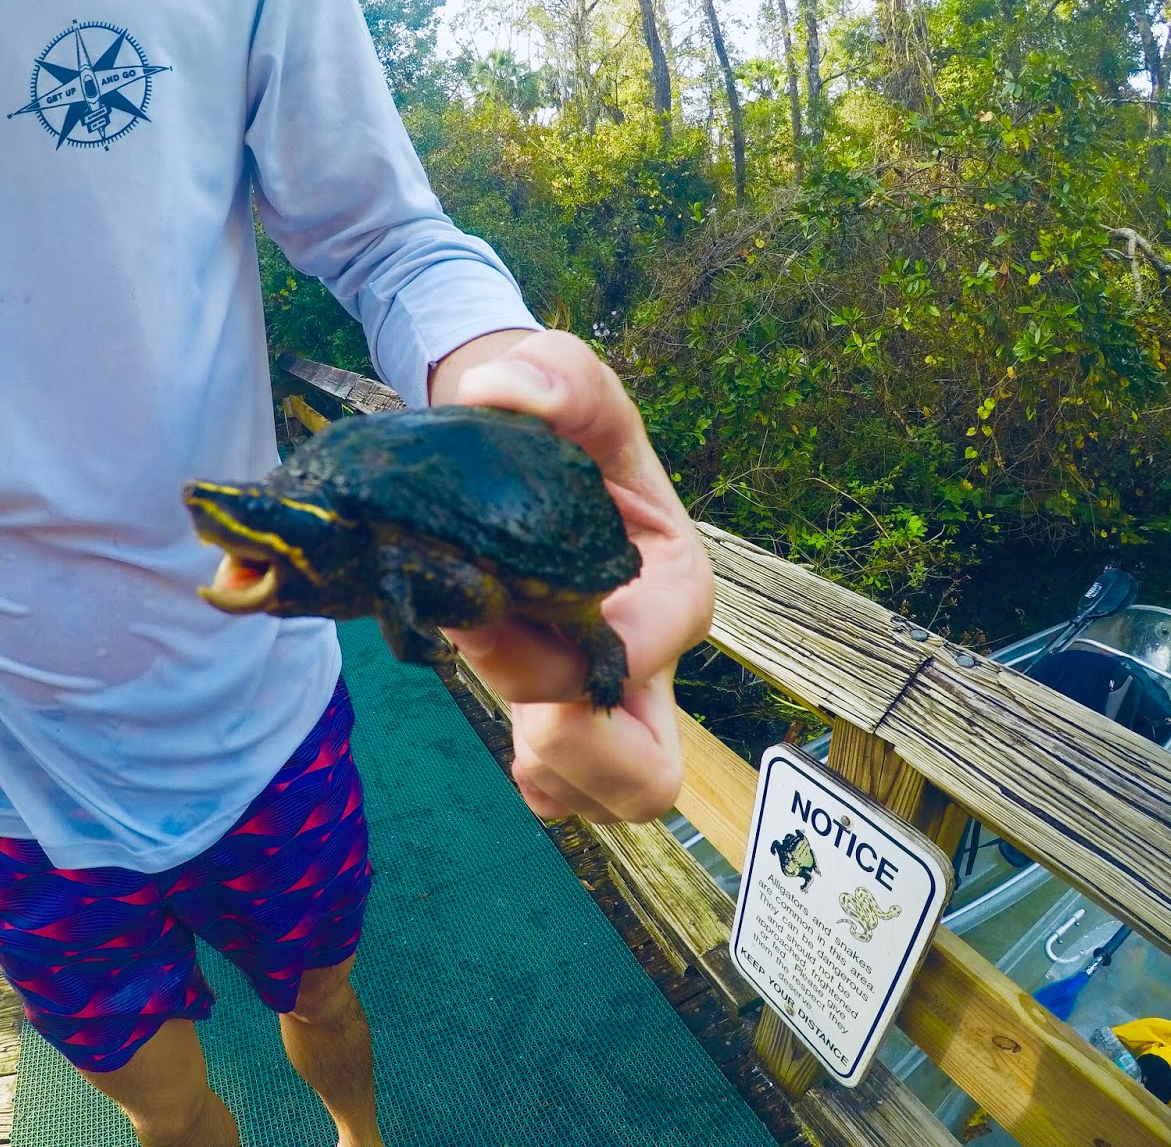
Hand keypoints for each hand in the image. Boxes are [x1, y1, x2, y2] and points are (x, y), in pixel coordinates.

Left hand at [430, 329, 711, 823]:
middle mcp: (654, 655)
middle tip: (498, 669)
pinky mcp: (568, 725)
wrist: (512, 453)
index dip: (574, 649)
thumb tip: (506, 396)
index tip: (496, 603)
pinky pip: (564, 796)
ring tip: (497, 684)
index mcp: (674, 583)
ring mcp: (615, 702)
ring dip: (544, 762)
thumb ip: (555, 374)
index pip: (656, 649)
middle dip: (572, 743)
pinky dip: (533, 774)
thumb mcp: (565, 377)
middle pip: (650, 771)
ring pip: (607, 798)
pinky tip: (501, 710)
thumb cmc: (553, 424)